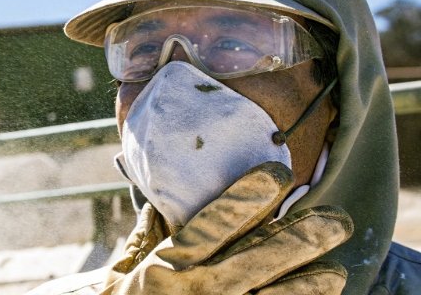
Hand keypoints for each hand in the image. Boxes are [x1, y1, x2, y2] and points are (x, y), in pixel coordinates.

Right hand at [103, 162, 352, 293]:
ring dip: (308, 285)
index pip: (212, 226)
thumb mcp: (122, 274)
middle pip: (255, 260)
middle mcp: (193, 291)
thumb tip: (159, 202)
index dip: (246, 198)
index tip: (276, 175)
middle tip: (337, 220)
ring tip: (334, 271)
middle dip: (300, 238)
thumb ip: (146, 239)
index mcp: (164, 267)